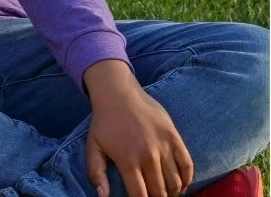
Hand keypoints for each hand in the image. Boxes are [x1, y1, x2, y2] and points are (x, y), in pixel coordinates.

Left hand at [84, 60, 192, 196]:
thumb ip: (96, 174)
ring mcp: (164, 146)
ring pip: (176, 182)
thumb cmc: (104, 122)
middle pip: (160, 192)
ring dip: (173, 193)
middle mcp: (148, 156)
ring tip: (166, 194)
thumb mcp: (92, 147)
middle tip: (153, 196)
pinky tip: (181, 185)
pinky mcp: (175, 137)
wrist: (118, 93)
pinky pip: (187, 165)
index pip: (140, 195)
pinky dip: (187, 180)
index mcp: (127, 161)